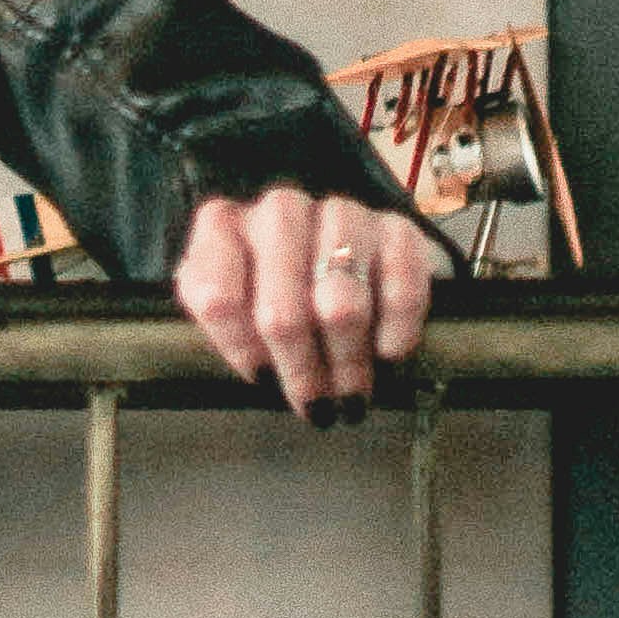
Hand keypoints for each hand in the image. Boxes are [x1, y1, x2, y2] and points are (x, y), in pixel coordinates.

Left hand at [173, 186, 434, 417]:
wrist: (353, 258)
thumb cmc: (277, 292)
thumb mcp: (235, 307)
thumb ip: (232, 330)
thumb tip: (263, 372)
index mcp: (223, 227)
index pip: (218, 297)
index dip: (242, 350)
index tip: (262, 380)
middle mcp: (279, 211)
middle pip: (281, 312)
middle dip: (301, 370)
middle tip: (317, 407)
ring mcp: (339, 213)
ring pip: (340, 303)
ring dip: (348, 358)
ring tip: (351, 393)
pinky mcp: (396, 228)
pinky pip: (400, 287)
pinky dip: (396, 329)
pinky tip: (388, 353)